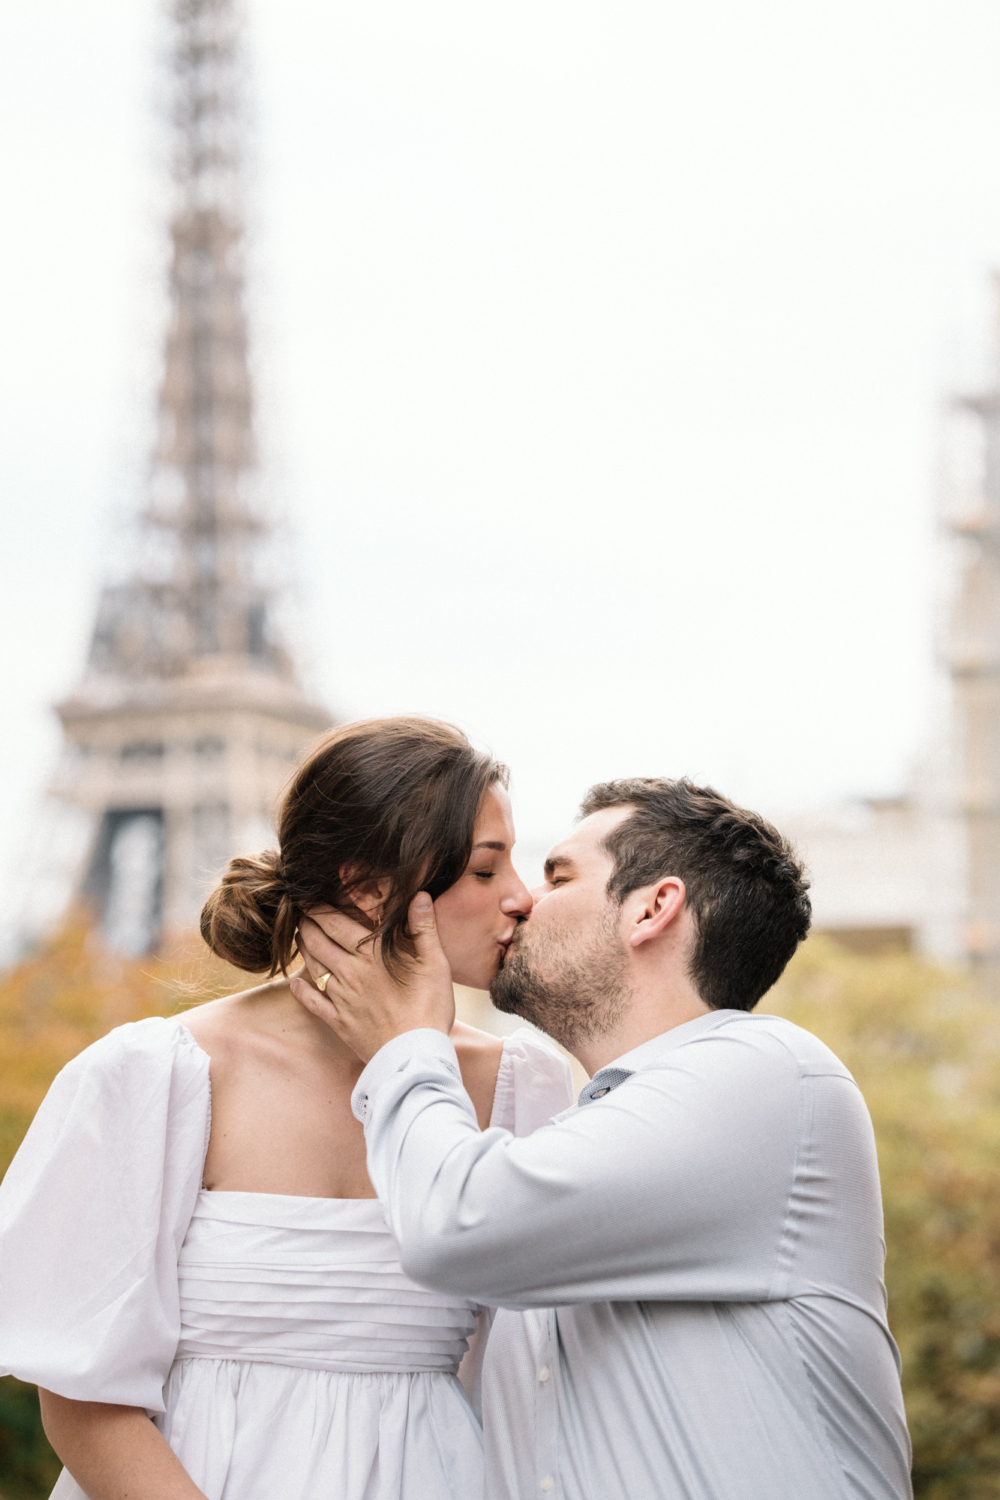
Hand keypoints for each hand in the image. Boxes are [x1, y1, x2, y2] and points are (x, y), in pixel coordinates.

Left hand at [290, 893, 455, 1062]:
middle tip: (302, 914)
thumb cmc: (430, 1007)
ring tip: (301, 937)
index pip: (335, 922)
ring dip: (303, 949)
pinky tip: (295, 983)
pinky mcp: (339, 1021)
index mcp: (370, 953)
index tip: (311, 897)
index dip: (319, 907)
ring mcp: (341, 998)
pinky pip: (312, 1002)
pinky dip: (300, 991)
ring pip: (312, 966)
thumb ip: (423, 927)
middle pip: (316, 941)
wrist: (415, 1055)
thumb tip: (419, 896)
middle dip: (306, 924)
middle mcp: (349, 972)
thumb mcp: (435, 963)